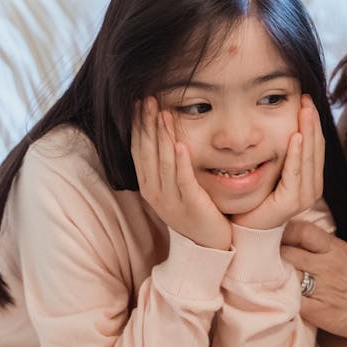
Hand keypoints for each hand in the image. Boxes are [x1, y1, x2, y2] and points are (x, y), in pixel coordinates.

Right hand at [131, 97, 231, 249]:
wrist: (208, 247)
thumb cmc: (194, 213)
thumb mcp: (175, 189)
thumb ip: (167, 168)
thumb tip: (165, 139)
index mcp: (149, 187)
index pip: (138, 151)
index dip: (138, 127)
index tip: (139, 104)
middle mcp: (155, 193)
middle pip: (147, 152)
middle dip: (147, 125)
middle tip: (148, 99)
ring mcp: (171, 200)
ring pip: (163, 162)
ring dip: (163, 136)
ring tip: (164, 113)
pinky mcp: (191, 204)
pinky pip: (183, 179)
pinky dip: (180, 160)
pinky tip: (180, 143)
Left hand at [233, 95, 324, 229]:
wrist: (244, 226)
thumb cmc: (257, 196)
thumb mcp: (274, 169)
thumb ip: (283, 152)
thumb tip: (285, 123)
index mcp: (311, 178)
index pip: (316, 144)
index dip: (312, 121)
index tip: (305, 99)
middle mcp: (312, 187)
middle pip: (316, 147)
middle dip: (312, 121)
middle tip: (306, 98)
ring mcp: (305, 196)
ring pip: (309, 157)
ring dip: (308, 131)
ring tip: (304, 110)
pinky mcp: (292, 202)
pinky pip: (296, 172)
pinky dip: (296, 154)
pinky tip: (296, 136)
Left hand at [280, 220, 346, 346]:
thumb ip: (327, 247)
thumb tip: (301, 238)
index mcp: (336, 249)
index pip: (301, 230)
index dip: (284, 232)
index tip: (275, 236)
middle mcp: (327, 266)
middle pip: (286, 252)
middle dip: (272, 254)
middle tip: (264, 258)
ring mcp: (322, 289)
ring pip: (284, 276)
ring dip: (275, 277)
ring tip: (270, 278)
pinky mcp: (318, 312)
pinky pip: (290, 301)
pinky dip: (283, 299)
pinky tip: (280, 298)